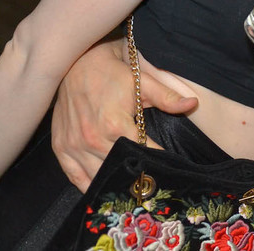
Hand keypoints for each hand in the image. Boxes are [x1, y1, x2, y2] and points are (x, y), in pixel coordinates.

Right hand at [51, 39, 197, 191]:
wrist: (78, 63)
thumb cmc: (113, 73)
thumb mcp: (142, 82)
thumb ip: (167, 97)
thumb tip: (193, 104)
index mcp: (115, 125)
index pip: (144, 152)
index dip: (158, 161)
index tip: (169, 168)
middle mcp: (93, 139)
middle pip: (121, 169)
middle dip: (138, 176)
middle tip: (151, 183)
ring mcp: (74, 146)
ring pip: (99, 178)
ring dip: (115, 183)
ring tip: (131, 188)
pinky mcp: (61, 148)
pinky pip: (76, 178)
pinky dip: (90, 185)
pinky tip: (104, 189)